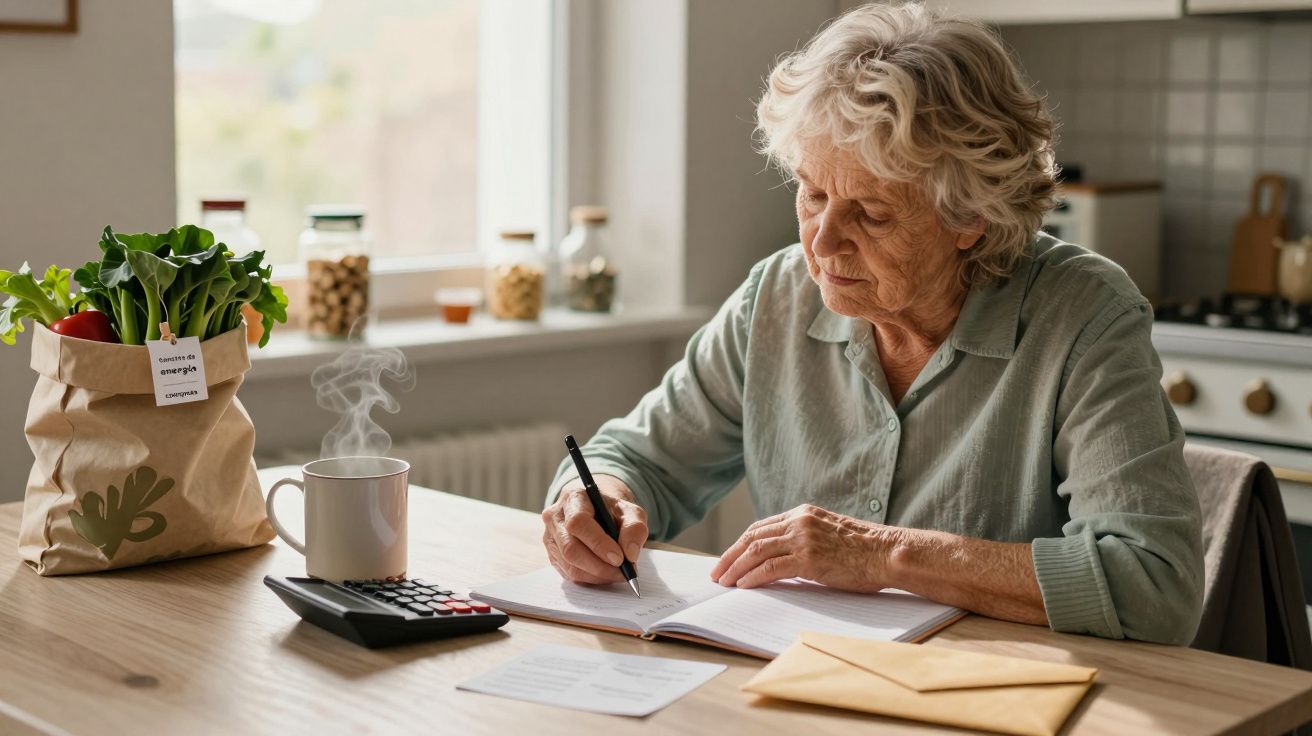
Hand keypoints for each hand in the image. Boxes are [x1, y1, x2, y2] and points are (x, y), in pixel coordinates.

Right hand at [541, 475, 648, 584]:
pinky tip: (606, 573)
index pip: (578, 523)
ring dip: (598, 575)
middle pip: (571, 549)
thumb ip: (634, 527)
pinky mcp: (553, 556)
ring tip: (618, 573)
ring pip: (570, 566)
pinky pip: (570, 574)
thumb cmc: (612, 510)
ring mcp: (551, 538)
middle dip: (600, 566)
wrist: (597, 509)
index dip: (598, 543)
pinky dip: (591, 578)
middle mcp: (555, 518)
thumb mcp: (630, 511)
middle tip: (623, 572)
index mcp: (573, 498)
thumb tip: (630, 554)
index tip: (619, 558)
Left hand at [710, 504, 898, 590]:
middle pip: (753, 537)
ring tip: (724, 581)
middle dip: (730, 555)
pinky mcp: (808, 558)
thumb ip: (804, 538)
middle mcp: (799, 521)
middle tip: (716, 572)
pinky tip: (743, 585)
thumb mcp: (828, 534)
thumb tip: (781, 557)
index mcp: (803, 513)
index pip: (761, 526)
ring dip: (736, 567)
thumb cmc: (863, 550)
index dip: (740, 543)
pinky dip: (753, 576)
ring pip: (757, 551)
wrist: (887, 552)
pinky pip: (771, 567)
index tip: (728, 558)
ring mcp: (803, 538)